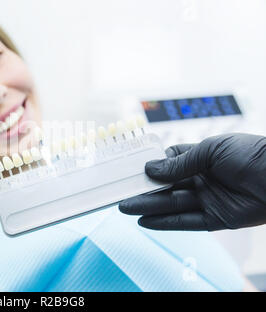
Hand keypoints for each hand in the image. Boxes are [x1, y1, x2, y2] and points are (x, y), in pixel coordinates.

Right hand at [119, 133, 265, 230]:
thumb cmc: (251, 154)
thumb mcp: (211, 150)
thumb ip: (180, 163)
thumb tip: (150, 168)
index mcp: (201, 158)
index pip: (169, 163)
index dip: (151, 167)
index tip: (131, 171)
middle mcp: (202, 179)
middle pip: (166, 187)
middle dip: (144, 190)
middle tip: (121, 194)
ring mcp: (207, 199)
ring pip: (172, 204)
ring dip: (148, 207)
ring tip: (125, 207)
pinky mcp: (215, 219)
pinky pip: (186, 222)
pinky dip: (165, 223)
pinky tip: (145, 221)